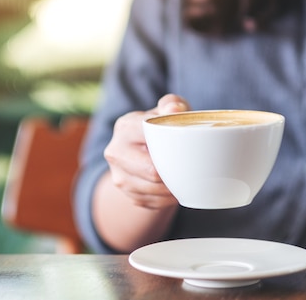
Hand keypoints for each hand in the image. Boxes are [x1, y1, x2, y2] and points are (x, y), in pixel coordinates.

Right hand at [103, 94, 190, 208]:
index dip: (171, 147)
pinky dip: (167, 199)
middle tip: (190, 167)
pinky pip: (153, 203)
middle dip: (173, 172)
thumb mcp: (166, 109)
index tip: (186, 147)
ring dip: (172, 188)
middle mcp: (115, 152)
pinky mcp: (127, 194)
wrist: (139, 149)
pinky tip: (175, 188)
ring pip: (153, 190)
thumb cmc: (158, 126)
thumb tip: (175, 109)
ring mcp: (118, 176)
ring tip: (185, 178)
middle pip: (151, 171)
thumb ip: (172, 104)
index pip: (150, 139)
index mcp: (125, 126)